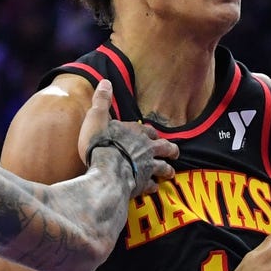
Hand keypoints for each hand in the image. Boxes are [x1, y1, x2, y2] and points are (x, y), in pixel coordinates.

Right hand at [77, 80, 178, 194]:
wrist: (105, 171)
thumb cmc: (99, 144)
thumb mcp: (96, 117)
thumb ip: (102, 101)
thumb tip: (105, 82)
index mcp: (136, 132)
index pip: (149, 130)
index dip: (151, 133)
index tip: (153, 135)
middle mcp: (146, 149)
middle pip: (164, 148)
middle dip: (170, 150)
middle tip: (174, 152)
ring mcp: (146, 167)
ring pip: (163, 167)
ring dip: (167, 170)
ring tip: (170, 173)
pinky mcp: (142, 184)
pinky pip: (151, 186)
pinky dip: (152, 187)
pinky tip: (153, 189)